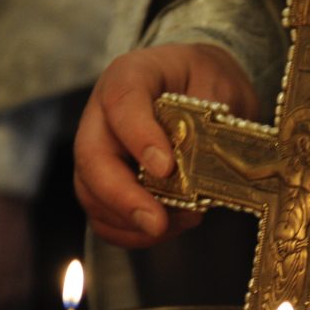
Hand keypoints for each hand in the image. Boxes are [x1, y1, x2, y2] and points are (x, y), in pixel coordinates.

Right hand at [73, 43, 258, 246]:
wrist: (198, 88)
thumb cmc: (204, 81)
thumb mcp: (218, 82)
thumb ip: (211, 111)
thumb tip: (206, 151)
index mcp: (129, 76)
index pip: (122, 103)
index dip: (139, 137)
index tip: (166, 168)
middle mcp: (102, 115)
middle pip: (92, 158)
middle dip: (123, 197)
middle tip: (158, 222)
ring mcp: (98, 151)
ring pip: (91, 193)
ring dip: (131, 220)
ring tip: (177, 222)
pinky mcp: (104, 184)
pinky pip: (103, 217)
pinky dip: (131, 233)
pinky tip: (167, 228)